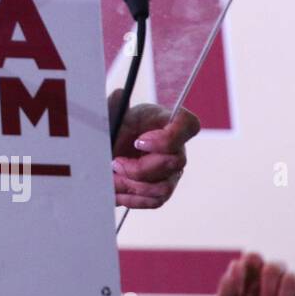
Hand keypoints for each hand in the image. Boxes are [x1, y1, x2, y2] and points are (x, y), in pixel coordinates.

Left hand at [108, 90, 199, 208]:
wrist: (105, 148)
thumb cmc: (112, 126)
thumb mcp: (111, 114)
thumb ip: (115, 105)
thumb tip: (118, 94)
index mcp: (166, 121)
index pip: (189, 125)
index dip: (167, 138)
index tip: (138, 141)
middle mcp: (176, 147)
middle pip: (174, 162)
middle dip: (139, 167)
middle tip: (115, 163)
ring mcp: (172, 171)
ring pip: (164, 187)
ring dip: (134, 185)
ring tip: (112, 177)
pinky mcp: (162, 190)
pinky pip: (155, 201)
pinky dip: (133, 198)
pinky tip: (116, 190)